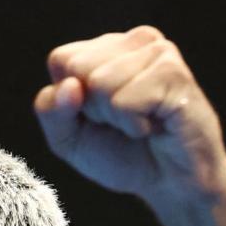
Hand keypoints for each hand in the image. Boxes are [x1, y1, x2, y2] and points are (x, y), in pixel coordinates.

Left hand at [33, 25, 225, 208]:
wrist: (171, 185)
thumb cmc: (122, 156)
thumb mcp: (68, 138)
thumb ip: (51, 111)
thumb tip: (69, 86)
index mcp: (107, 48)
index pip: (62, 59)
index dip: (71, 101)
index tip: (99, 116)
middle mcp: (135, 41)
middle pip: (79, 68)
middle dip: (93, 108)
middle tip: (124, 121)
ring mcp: (158, 52)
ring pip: (101, 82)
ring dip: (116, 118)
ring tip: (142, 123)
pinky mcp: (174, 73)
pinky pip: (126, 101)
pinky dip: (135, 125)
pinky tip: (156, 126)